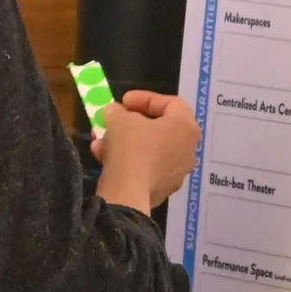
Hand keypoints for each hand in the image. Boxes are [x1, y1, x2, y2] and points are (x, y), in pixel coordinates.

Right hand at [91, 90, 200, 210]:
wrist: (129, 193)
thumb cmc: (131, 146)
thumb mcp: (119, 119)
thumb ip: (118, 111)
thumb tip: (115, 112)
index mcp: (186, 127)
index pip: (171, 103)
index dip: (144, 98)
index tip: (123, 100)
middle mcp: (188, 149)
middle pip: (160, 128)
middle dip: (132, 122)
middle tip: (115, 120)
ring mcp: (178, 172)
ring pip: (150, 150)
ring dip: (125, 142)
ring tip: (102, 140)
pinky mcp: (163, 189)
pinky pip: (146, 167)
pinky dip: (128, 161)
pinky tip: (105, 158)